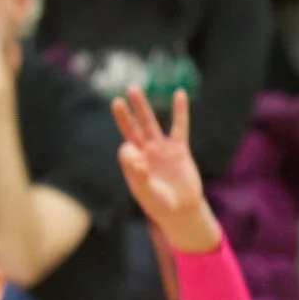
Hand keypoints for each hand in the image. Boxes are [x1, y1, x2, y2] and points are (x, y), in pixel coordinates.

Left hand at [113, 86, 220, 253]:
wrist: (181, 210)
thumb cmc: (159, 204)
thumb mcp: (146, 192)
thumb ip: (138, 174)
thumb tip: (130, 151)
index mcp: (132, 164)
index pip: (126, 149)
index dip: (131, 152)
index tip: (141, 164)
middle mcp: (144, 152)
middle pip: (132, 129)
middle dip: (125, 115)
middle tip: (116, 99)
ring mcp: (161, 149)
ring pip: (150, 123)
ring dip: (142, 107)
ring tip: (134, 89)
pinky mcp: (179, 149)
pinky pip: (179, 126)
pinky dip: (180, 111)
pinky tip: (179, 94)